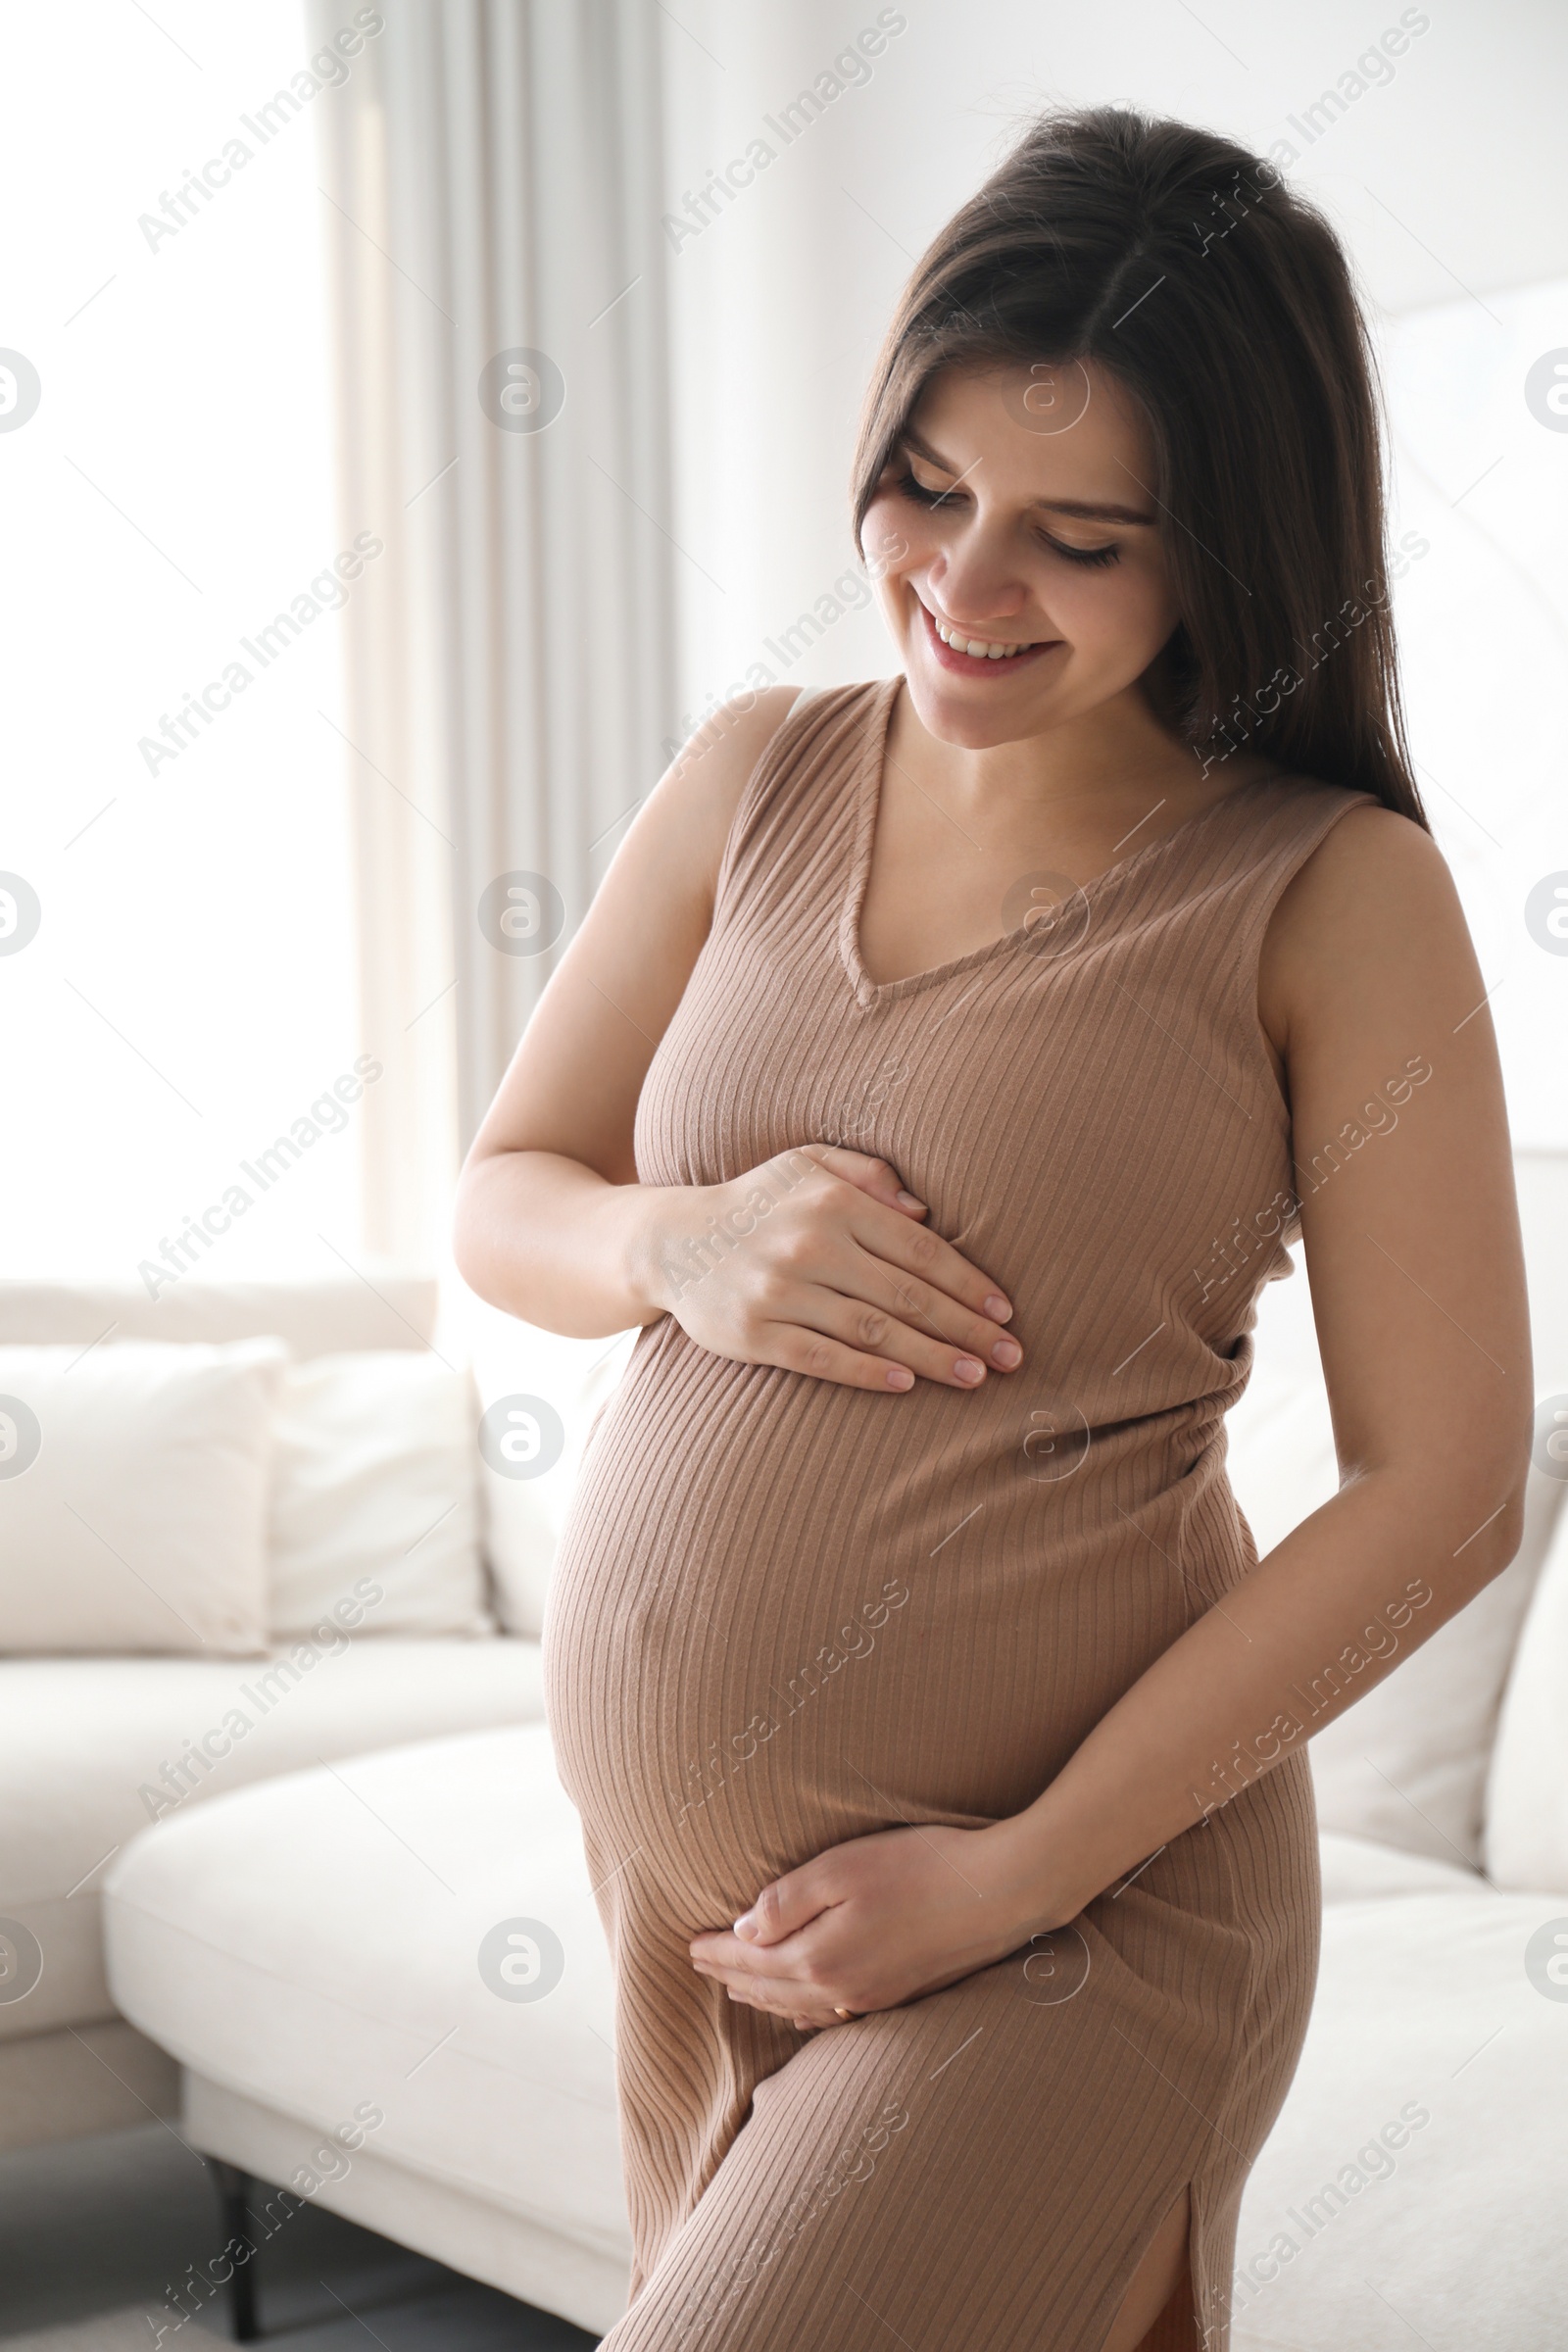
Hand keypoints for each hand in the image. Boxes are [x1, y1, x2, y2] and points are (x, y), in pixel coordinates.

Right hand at [641, 1145, 1021, 1392]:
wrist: (671, 1242)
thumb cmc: (758, 1202)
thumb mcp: (808, 1163)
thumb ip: (868, 1174)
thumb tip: (925, 1209)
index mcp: (833, 1204)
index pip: (919, 1250)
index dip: (969, 1284)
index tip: (1006, 1313)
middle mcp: (809, 1245)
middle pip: (906, 1296)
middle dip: (966, 1329)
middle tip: (1010, 1357)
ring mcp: (780, 1292)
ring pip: (873, 1331)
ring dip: (931, 1357)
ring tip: (974, 1378)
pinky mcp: (754, 1334)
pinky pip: (822, 1358)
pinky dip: (868, 1372)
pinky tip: (906, 1384)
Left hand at [689, 1822, 1048, 2031]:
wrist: (1003, 1893)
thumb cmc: (922, 1867)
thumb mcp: (843, 1868)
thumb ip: (787, 1900)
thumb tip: (743, 1929)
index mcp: (819, 1958)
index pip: (750, 1958)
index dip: (716, 1951)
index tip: (688, 1946)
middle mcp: (840, 1989)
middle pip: (769, 1988)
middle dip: (731, 1975)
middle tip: (701, 1965)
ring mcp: (873, 1998)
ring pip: (799, 2007)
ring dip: (763, 1996)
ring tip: (737, 1984)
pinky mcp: (902, 1995)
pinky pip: (833, 2014)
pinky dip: (803, 2011)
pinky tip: (802, 2007)